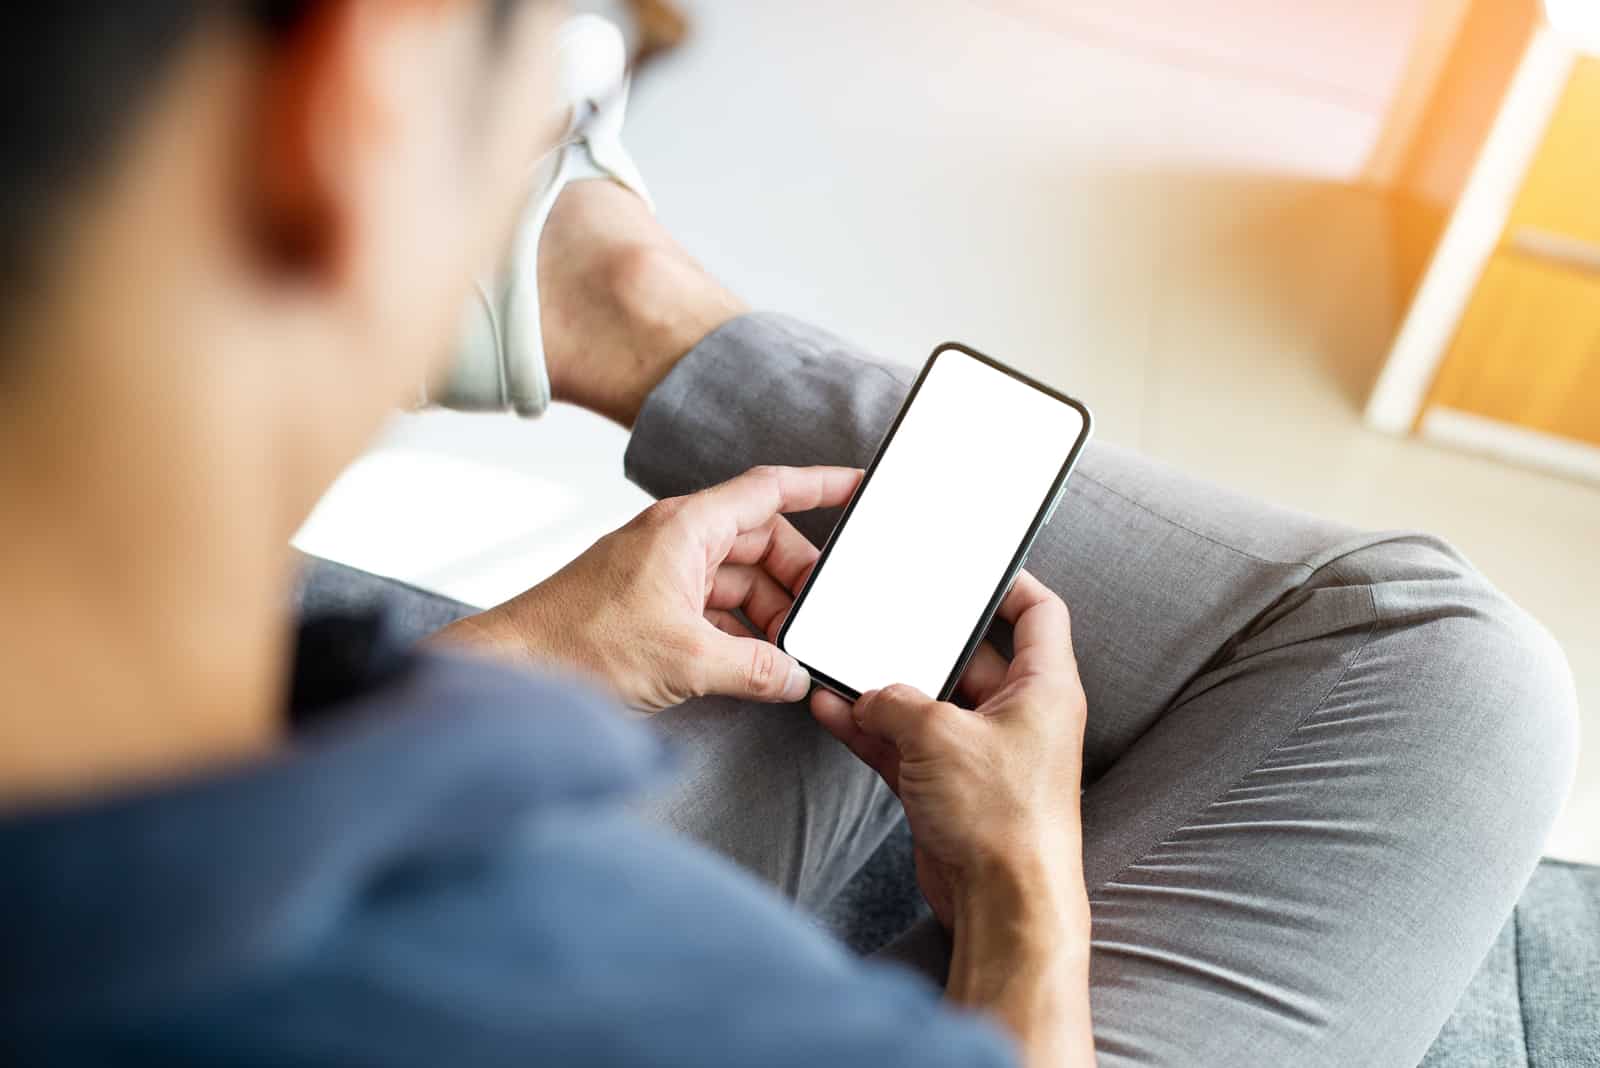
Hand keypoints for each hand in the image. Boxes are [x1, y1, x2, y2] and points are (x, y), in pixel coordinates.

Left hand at [436, 465, 860, 711]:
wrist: (512, 673)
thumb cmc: (576, 646)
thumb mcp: (684, 660)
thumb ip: (753, 669)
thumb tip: (794, 678)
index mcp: (686, 529)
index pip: (768, 490)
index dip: (820, 485)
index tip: (860, 487)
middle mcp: (676, 542)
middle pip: (760, 543)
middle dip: (796, 580)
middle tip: (823, 618)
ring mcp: (662, 576)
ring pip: (738, 583)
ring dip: (768, 616)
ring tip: (789, 656)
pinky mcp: (651, 610)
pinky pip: (714, 612)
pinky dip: (740, 636)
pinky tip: (756, 669)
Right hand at [809, 570, 1088, 927]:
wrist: (1004, 905)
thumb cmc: (1004, 819)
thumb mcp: (939, 734)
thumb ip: (897, 700)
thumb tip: (872, 697)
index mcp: (1045, 687)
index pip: (1039, 613)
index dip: (1010, 581)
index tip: (973, 564)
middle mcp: (1018, 716)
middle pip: (969, 656)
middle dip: (921, 642)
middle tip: (883, 614)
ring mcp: (982, 753)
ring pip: (928, 703)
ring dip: (886, 690)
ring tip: (841, 665)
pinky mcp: (950, 788)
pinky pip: (906, 744)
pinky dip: (873, 730)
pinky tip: (834, 711)